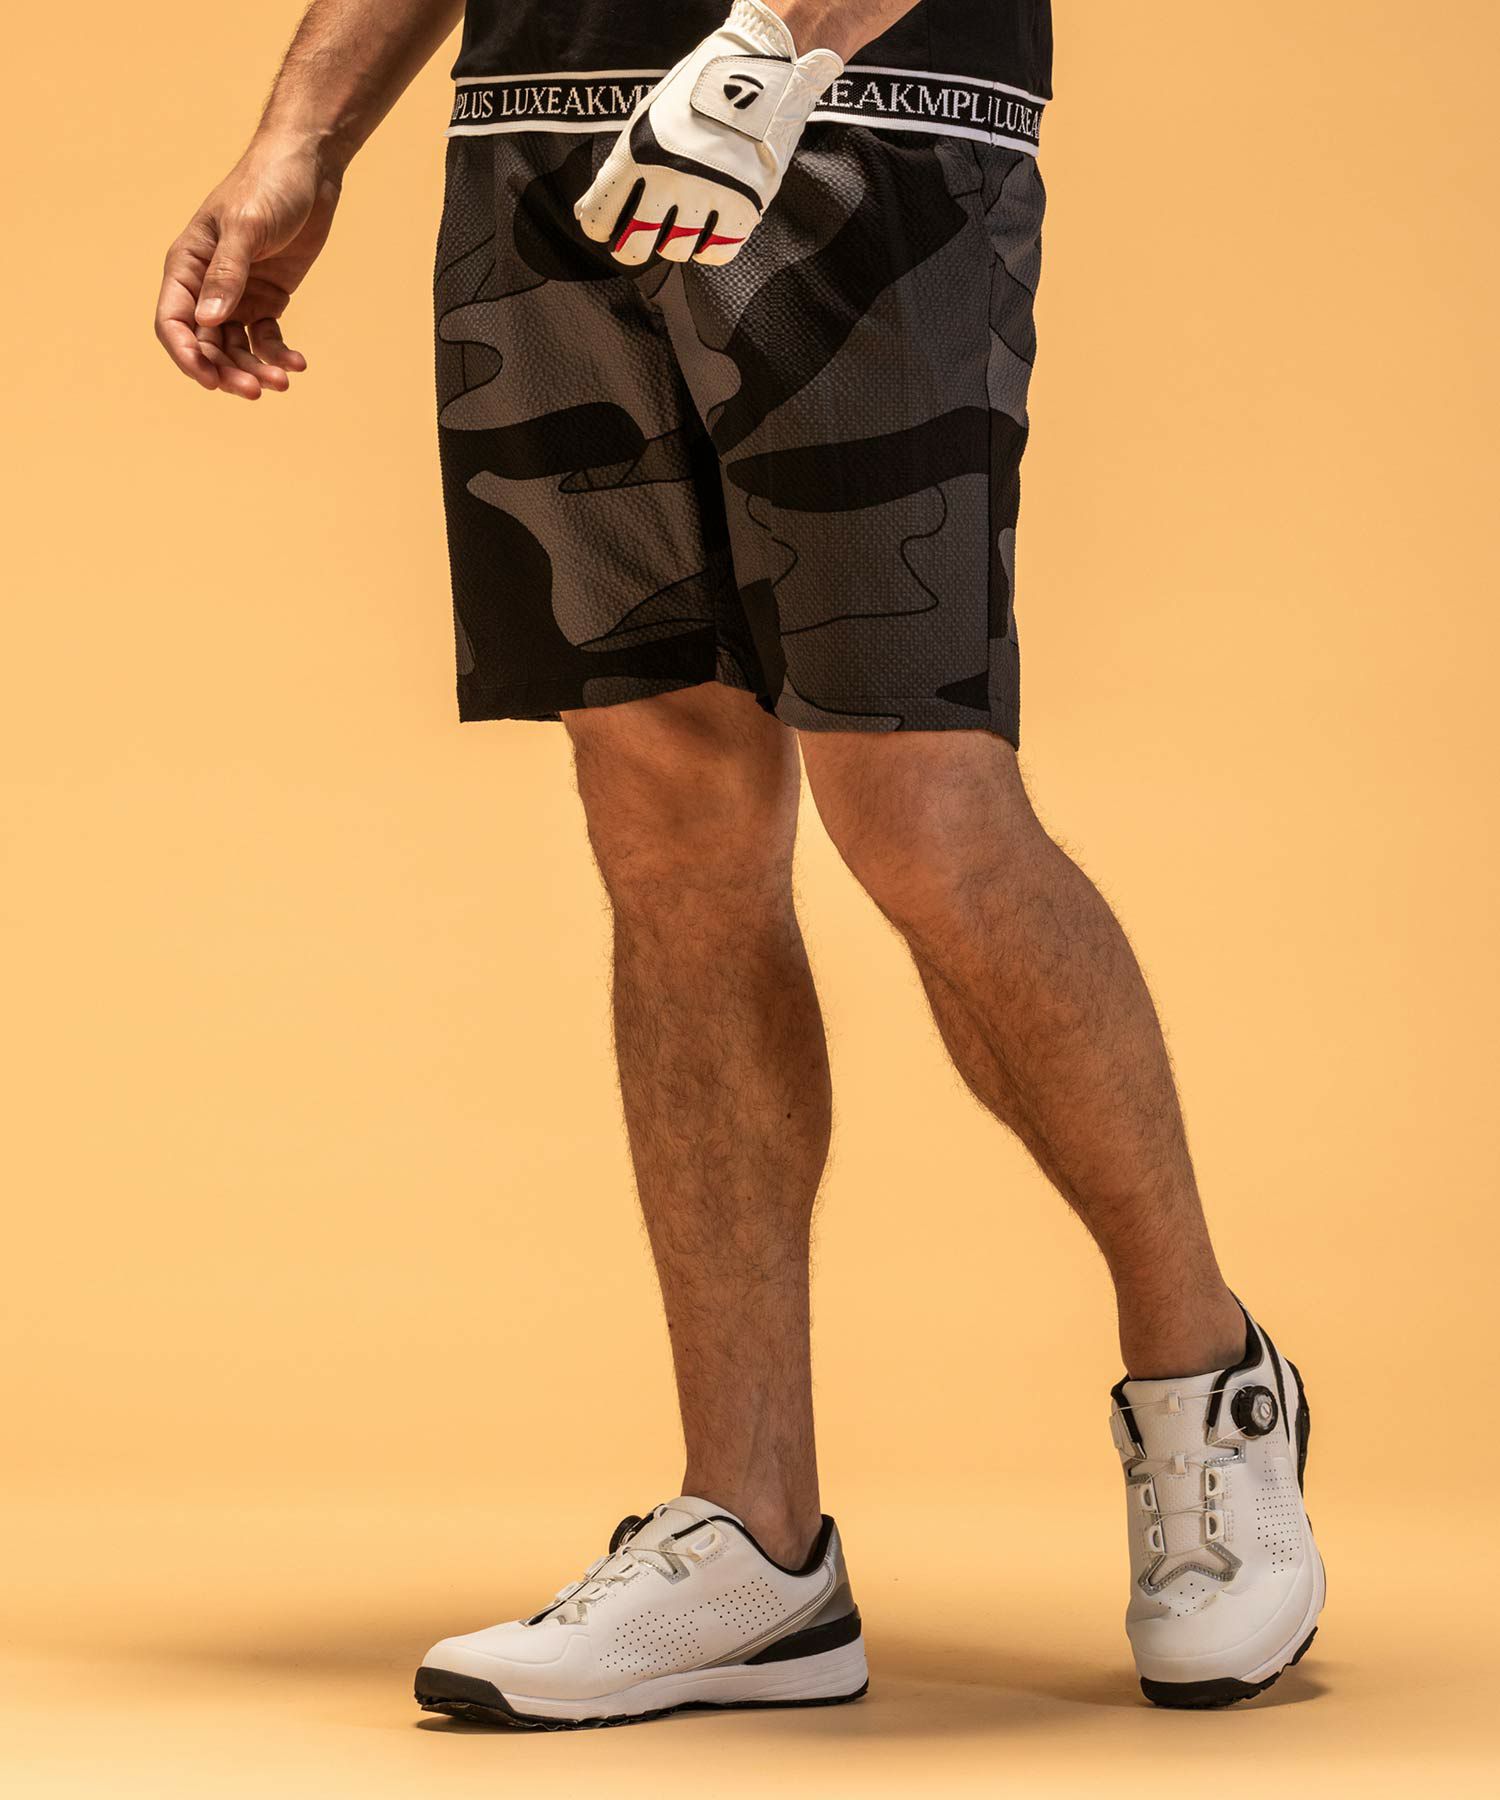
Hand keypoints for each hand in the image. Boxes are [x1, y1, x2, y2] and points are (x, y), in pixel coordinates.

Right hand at [155, 140, 341, 399]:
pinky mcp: (268, 298)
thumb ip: (227, 274)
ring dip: (255, 368)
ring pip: (237, 347)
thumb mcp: (246, 228)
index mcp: (187, 265)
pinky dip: (279, 354)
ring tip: (282, 382)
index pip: (173, 322)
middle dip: (228, 371)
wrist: (307, 169)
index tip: (210, 381)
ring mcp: (238, 294)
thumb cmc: (267, 186)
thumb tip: (207, 320)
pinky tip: (298, 363)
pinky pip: (267, 337)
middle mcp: (207, 285)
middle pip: (206, 344)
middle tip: (256, 391)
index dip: (186, 356)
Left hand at [575, 0, 841, 267]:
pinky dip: (709, 248)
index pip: (599, 215)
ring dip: (675, 242)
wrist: (752, 72)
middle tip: (638, 241)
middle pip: (636, 245)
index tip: (606, 231)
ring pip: (677, 250)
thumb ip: (619, 169)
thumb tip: (584, 211)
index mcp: (636, 152)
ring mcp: (705, 193)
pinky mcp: (742, 206)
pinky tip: (706, 232)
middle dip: (631, 248)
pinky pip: (717, 251)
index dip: (599, 229)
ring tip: (680, 225)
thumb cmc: (691, 98)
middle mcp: (667, 177)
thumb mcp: (646, 122)